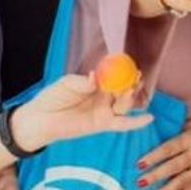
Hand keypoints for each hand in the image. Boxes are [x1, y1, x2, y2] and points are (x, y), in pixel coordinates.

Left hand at [9, 74, 151, 151]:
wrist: (40, 119)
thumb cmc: (52, 98)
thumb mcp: (67, 83)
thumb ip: (83, 82)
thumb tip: (95, 78)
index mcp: (95, 84)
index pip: (114, 76)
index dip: (124, 71)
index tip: (132, 65)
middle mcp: (102, 97)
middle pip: (122, 90)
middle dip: (131, 83)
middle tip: (137, 76)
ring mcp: (104, 111)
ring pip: (124, 105)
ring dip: (131, 98)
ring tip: (133, 89)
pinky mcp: (102, 125)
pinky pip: (123, 124)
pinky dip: (137, 122)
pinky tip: (150, 118)